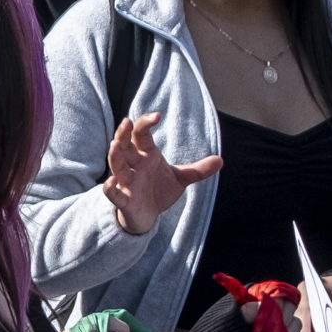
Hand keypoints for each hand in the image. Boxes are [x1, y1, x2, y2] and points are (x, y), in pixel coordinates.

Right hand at [100, 108, 220, 235]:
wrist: (148, 215)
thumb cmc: (159, 190)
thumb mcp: (180, 179)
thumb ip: (198, 170)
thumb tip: (220, 160)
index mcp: (146, 155)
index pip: (141, 134)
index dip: (146, 123)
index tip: (157, 116)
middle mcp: (133, 165)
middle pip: (124, 145)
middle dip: (123, 134)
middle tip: (126, 122)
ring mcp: (126, 181)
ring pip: (116, 165)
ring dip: (115, 155)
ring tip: (115, 145)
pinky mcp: (123, 199)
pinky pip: (113, 193)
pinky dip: (110, 188)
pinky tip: (111, 183)